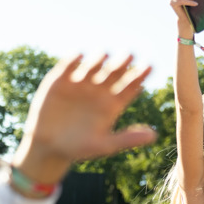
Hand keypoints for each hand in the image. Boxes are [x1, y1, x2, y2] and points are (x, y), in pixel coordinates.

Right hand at [13, 55, 155, 185]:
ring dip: (99, 59)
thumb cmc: (79, 148)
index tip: (150, 66)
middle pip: (114, 72)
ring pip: (93, 66)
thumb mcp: (104, 145)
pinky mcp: (61, 81)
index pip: (130, 86)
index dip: (140, 75)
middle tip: (130, 54)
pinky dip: (73, 60)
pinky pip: (68, 67)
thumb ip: (127, 139)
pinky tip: (79, 54)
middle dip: (122, 63)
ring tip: (105, 55)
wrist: (49, 147)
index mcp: (113, 103)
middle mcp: (100, 90)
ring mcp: (80, 84)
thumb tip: (154, 135)